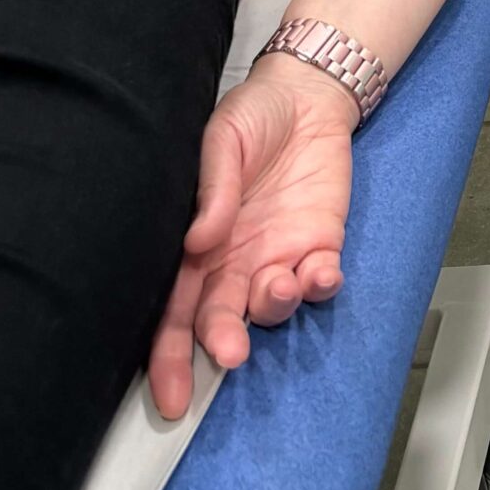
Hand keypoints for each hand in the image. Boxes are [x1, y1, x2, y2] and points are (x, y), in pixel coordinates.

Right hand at [148, 57, 357, 419]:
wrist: (306, 94)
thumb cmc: (252, 116)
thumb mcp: (221, 140)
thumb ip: (212, 191)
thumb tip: (198, 241)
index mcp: (196, 246)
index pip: (172, 311)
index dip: (168, 358)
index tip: (170, 396)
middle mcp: (233, 263)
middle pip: (219, 319)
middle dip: (221, 342)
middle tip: (229, 352)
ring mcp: (277, 257)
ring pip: (272, 306)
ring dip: (274, 307)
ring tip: (279, 284)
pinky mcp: (319, 243)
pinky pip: (320, 281)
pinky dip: (322, 286)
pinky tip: (322, 273)